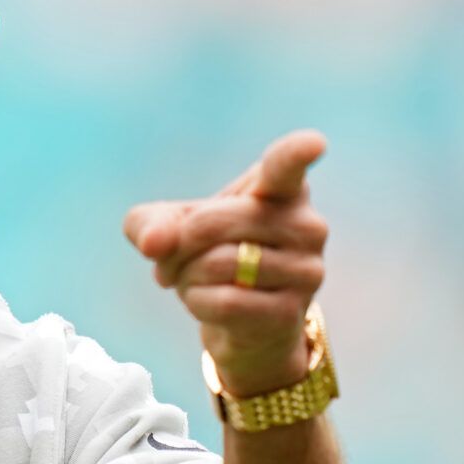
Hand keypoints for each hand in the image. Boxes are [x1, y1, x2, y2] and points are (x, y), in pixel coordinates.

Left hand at [121, 129, 329, 397]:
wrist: (241, 320)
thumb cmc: (209, 254)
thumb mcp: (170, 229)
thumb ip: (150, 223)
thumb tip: (154, 243)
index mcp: (283, 189)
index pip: (288, 166)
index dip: (297, 152)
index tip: (313, 143)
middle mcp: (307, 224)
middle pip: (210, 224)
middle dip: (176, 246)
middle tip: (173, 259)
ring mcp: (307, 269)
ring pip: (216, 265)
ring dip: (187, 278)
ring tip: (197, 281)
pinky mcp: (291, 311)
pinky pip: (223, 302)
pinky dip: (197, 303)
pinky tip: (206, 303)